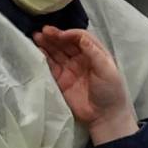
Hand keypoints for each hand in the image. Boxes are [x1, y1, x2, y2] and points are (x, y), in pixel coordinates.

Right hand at [36, 26, 137, 140]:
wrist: (104, 116)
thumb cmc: (111, 92)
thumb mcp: (107, 70)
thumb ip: (94, 52)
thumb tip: (80, 36)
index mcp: (95, 54)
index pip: (80, 38)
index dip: (69, 34)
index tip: (60, 35)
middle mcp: (81, 59)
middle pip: (66, 43)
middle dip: (55, 36)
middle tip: (43, 31)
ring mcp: (70, 69)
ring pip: (57, 53)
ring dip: (47, 44)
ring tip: (36, 36)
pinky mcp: (61, 80)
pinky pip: (51, 66)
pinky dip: (44, 58)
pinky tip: (37, 50)